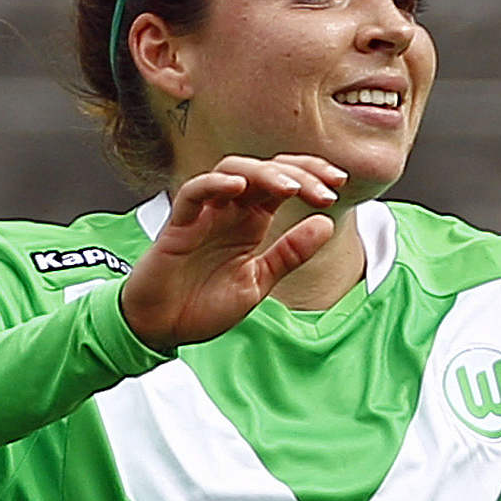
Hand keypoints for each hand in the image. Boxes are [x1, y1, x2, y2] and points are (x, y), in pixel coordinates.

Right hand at [120, 154, 346, 350]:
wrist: (162, 330)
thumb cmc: (203, 305)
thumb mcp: (259, 282)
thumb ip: (290, 253)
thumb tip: (326, 223)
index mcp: (251, 221)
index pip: (284, 183)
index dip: (311, 176)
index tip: (338, 184)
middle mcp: (229, 211)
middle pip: (265, 170)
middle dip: (299, 172)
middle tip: (326, 187)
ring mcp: (203, 215)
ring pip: (232, 170)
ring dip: (264, 174)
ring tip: (291, 187)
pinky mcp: (177, 227)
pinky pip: (193, 193)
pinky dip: (214, 183)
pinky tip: (238, 186)